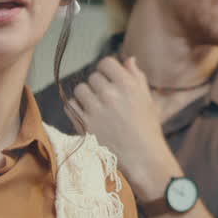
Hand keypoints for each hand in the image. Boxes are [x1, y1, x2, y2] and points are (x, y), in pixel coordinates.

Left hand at [72, 56, 178, 199]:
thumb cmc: (147, 127)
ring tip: (96, 107)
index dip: (107, 70)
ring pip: (80, 90)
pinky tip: (87, 115)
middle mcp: (110, 94)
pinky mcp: (84, 125)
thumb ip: (136, 76)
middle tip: (107, 99)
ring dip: (86, 96)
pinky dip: (76, 108)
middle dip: (99, 85)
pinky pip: (71, 106)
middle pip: (93, 77)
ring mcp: (95, 110)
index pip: (105, 63)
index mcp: (128, 85)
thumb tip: (128, 59)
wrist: (142, 157)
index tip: (110, 79)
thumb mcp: (146, 99)